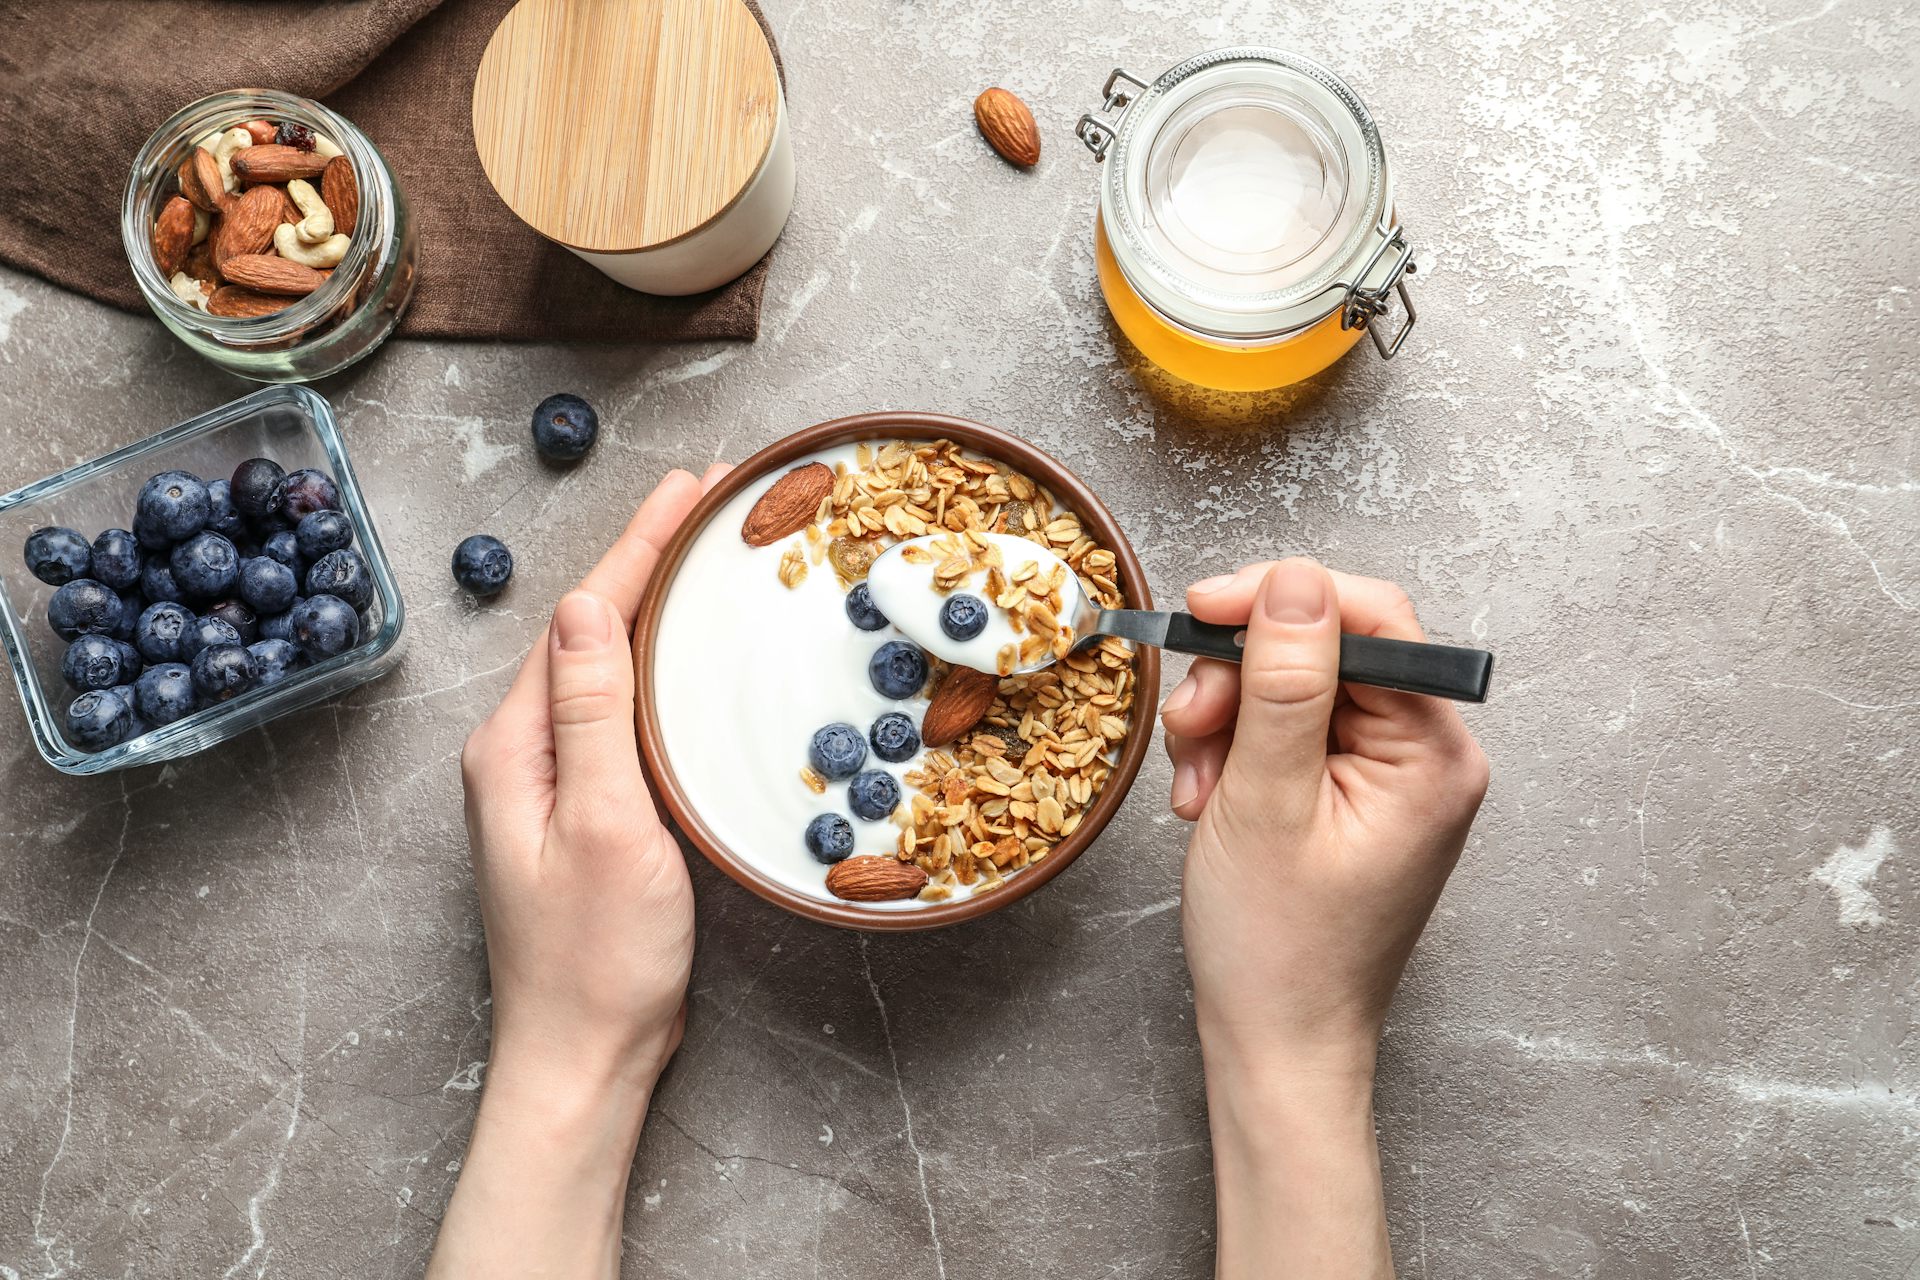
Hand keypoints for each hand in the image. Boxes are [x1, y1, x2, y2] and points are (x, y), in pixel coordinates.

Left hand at [428, 465, 726, 1279]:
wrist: (584, 1055)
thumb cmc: (598, 956)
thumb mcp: (605, 825)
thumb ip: (593, 714)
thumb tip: (587, 608)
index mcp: (517, 746)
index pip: (582, 619)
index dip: (638, 547)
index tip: (689, 490)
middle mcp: (520, 753)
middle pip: (585, 631)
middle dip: (643, 560)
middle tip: (705, 504)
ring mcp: (546, 784)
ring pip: (599, 669)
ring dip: (646, 608)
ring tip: (698, 558)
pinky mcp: (579, 812)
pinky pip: (613, 714)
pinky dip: (650, 669)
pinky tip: (680, 661)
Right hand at [1161, 557, 1487, 1278]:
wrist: (1276, 1044)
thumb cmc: (1279, 948)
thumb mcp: (1267, 799)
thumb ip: (1286, 683)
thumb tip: (1296, 581)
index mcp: (1432, 752)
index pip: (1371, 619)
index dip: (1280, 599)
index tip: (1203, 608)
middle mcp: (1426, 755)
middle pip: (1325, 652)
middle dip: (1241, 679)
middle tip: (1191, 726)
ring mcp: (1389, 777)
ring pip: (1294, 690)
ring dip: (1228, 721)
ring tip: (1198, 786)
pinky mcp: (1351, 796)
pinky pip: (1289, 734)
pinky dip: (1237, 753)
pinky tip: (1209, 800)